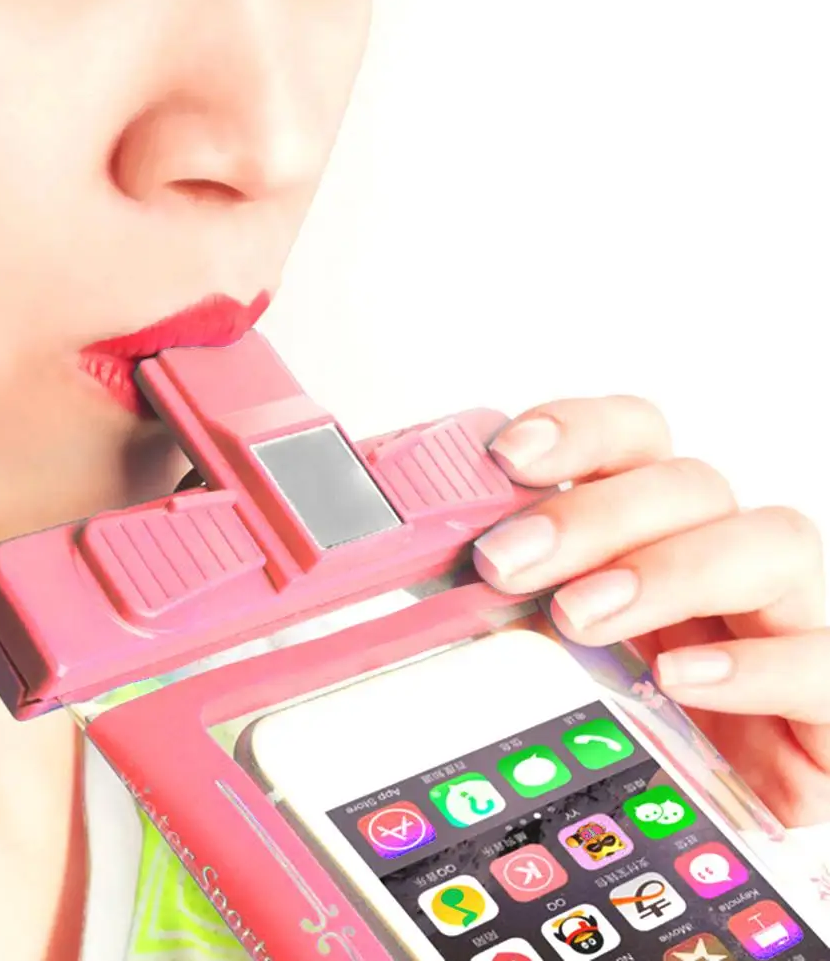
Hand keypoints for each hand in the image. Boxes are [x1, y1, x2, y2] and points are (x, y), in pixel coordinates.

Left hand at [472, 396, 829, 827]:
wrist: (743, 787)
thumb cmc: (653, 698)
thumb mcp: (572, 642)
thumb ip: (519, 597)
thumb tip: (428, 568)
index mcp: (662, 524)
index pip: (635, 439)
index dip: (578, 430)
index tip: (507, 455)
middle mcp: (732, 547)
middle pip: (688, 484)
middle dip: (592, 515)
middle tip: (507, 561)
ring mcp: (796, 608)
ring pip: (767, 543)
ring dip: (665, 573)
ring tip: (580, 616)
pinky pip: (820, 657)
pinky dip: (748, 665)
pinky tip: (680, 680)